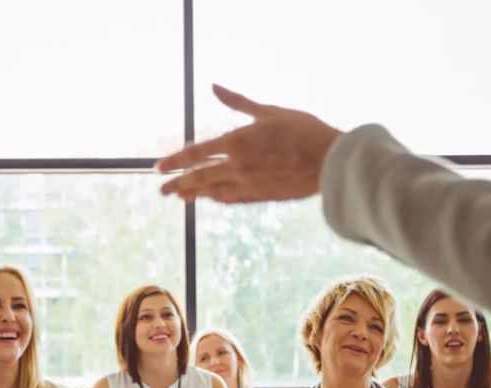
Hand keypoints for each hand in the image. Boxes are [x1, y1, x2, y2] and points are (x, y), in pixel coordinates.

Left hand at [156, 85, 341, 203]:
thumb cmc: (303, 130)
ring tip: (180, 196)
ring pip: (213, 191)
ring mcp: (248, 185)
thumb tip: (215, 86)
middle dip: (177, 184)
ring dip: (194, 194)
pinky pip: (232, 198)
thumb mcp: (269, 111)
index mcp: (237, 142)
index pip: (196, 153)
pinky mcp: (260, 196)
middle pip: (198, 178)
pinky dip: (219, 197)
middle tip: (161, 190)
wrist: (329, 162)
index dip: (175, 161)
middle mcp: (237, 166)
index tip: (160, 167)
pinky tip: (212, 197)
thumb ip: (238, 102)